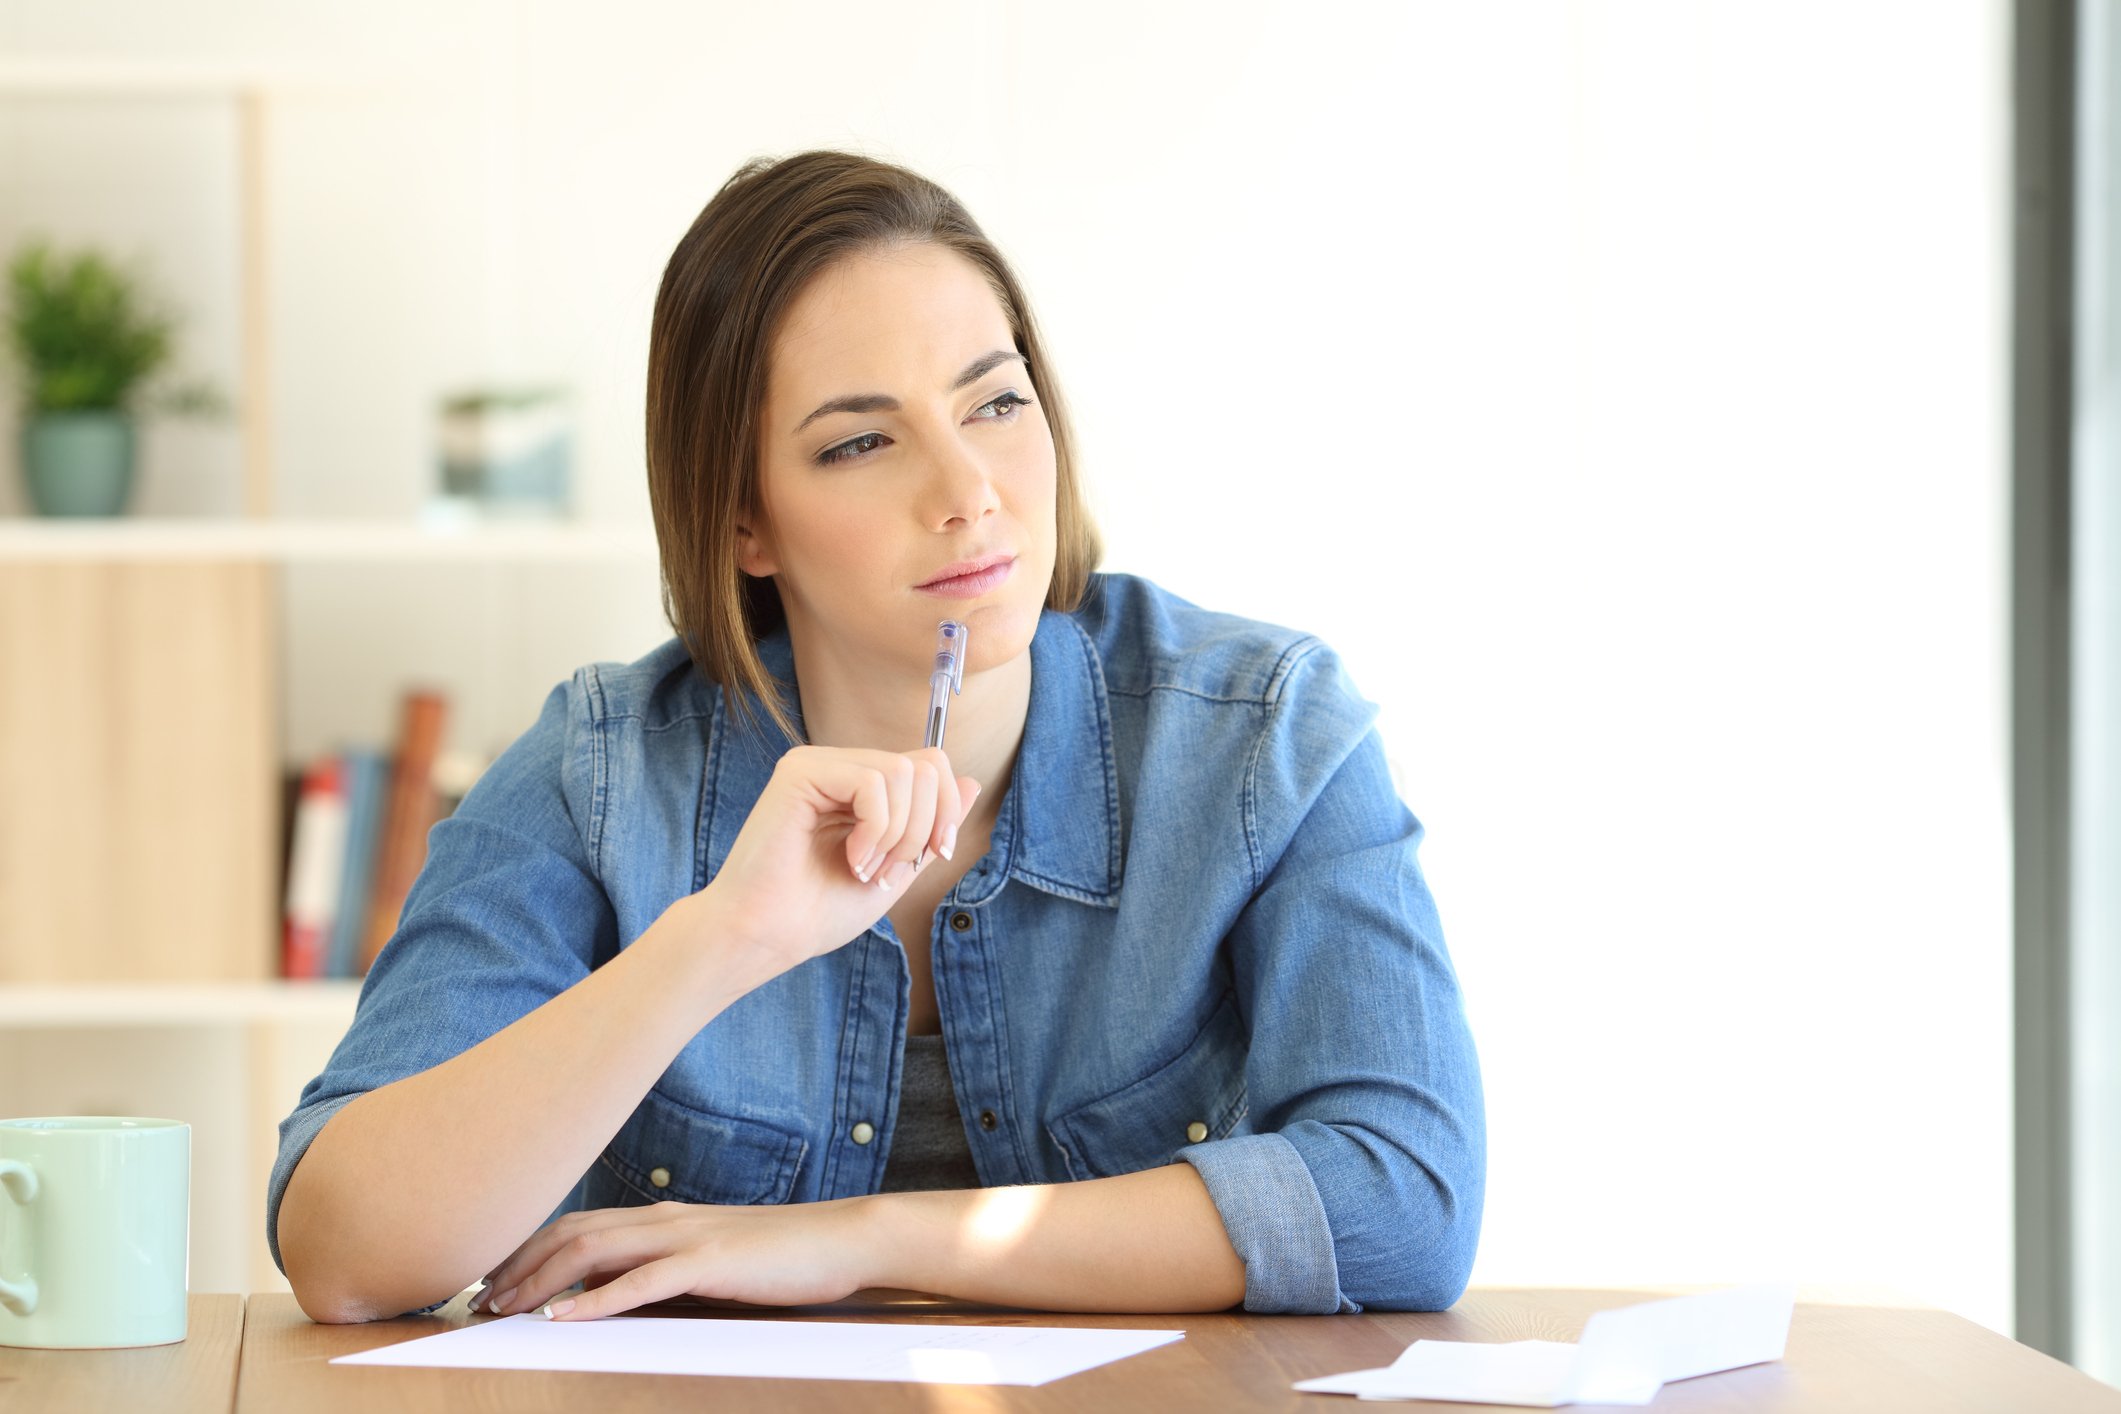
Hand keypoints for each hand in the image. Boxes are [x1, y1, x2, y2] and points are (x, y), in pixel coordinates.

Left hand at [473, 1199, 872, 1320]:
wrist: (844, 1239)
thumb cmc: (782, 1256)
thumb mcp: (714, 1259)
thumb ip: (667, 1267)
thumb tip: (617, 1293)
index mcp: (664, 1218)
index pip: (578, 1224)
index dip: (528, 1250)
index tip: (491, 1283)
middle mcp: (666, 1219)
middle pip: (572, 1231)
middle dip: (518, 1264)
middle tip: (478, 1300)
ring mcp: (689, 1236)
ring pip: (596, 1250)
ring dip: (543, 1281)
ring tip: (506, 1309)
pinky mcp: (712, 1262)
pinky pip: (644, 1281)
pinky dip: (599, 1300)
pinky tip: (567, 1320)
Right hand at [696, 744, 979, 981]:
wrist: (767, 937)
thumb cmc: (818, 911)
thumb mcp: (897, 868)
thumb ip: (930, 827)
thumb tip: (973, 782)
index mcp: (861, 786)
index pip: (931, 766)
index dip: (947, 811)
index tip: (935, 855)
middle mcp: (840, 766)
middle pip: (926, 766)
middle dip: (923, 828)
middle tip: (886, 870)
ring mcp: (819, 764)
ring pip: (903, 773)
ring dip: (897, 835)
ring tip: (864, 869)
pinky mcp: (799, 771)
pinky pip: (872, 782)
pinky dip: (875, 830)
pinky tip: (850, 859)